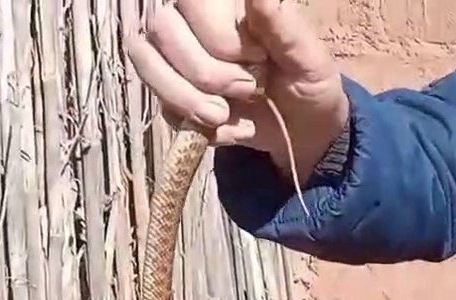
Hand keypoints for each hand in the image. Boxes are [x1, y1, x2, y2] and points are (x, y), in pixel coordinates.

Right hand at [126, 0, 348, 176]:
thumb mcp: (308, 58)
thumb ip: (282, 26)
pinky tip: (229, 128)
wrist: (305, 130)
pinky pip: (160, 104)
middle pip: (161, 28)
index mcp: (224, 4)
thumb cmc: (309, 83)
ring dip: (190, 99)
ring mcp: (174, 57)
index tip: (260, 58)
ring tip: (227, 114)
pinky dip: (197, 126)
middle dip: (207, 73)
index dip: (221, 38)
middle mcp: (190, 22)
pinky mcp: (170, 93)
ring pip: (146, 61)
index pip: (191, 2)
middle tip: (249, 90)